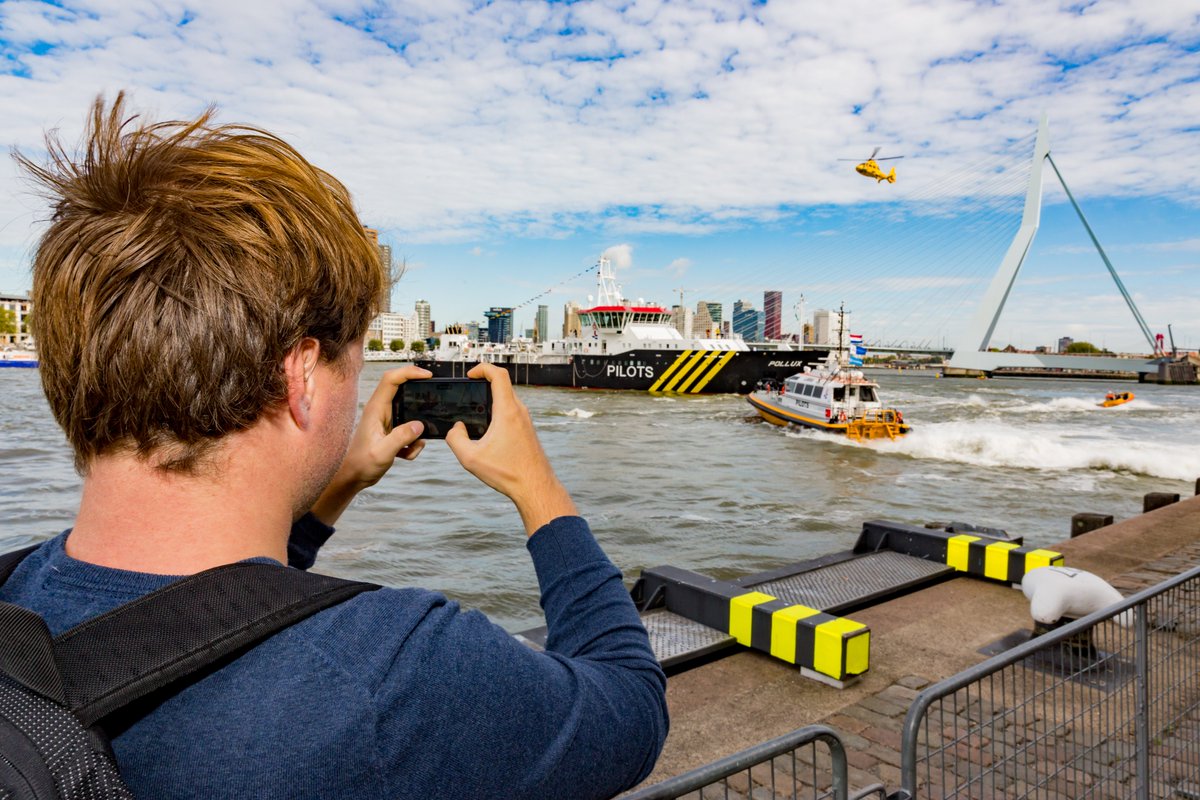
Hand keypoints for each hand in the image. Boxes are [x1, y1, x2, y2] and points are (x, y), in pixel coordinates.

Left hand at [309, 365, 430, 524]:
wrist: (353, 477)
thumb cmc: (361, 464)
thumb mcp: (382, 452)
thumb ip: (401, 438)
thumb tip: (420, 425)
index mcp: (376, 409)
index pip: (392, 379)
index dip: (410, 372)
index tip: (428, 376)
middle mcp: (381, 411)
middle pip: (403, 390)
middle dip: (419, 398)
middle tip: (432, 405)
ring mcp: (387, 421)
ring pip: (410, 414)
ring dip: (417, 431)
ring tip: (411, 449)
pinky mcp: (392, 431)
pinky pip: (410, 430)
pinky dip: (413, 443)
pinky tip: (405, 455)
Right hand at [445, 363, 576, 535]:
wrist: (536, 487)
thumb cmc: (508, 473)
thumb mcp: (470, 458)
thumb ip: (455, 439)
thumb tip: (456, 428)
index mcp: (508, 411)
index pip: (499, 375)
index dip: (483, 368)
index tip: (470, 375)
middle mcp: (520, 412)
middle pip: (502, 386)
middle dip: (483, 384)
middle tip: (468, 392)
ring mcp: (526, 421)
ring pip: (507, 400)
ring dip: (491, 401)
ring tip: (475, 412)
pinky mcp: (527, 431)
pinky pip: (511, 413)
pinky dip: (498, 414)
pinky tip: (487, 430)